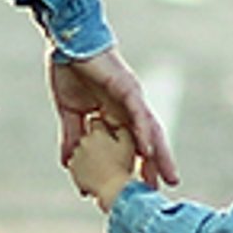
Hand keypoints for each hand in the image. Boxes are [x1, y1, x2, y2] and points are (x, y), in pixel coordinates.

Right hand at [50, 48, 176, 187]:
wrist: (66, 40)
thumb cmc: (69, 70)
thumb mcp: (69, 111)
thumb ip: (72, 137)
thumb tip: (68, 163)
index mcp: (114, 114)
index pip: (128, 145)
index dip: (134, 168)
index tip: (135, 192)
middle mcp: (127, 108)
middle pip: (146, 141)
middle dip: (156, 167)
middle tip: (163, 192)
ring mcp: (129, 97)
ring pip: (149, 130)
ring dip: (159, 155)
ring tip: (167, 177)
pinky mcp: (126, 87)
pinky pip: (138, 113)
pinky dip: (144, 133)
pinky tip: (148, 152)